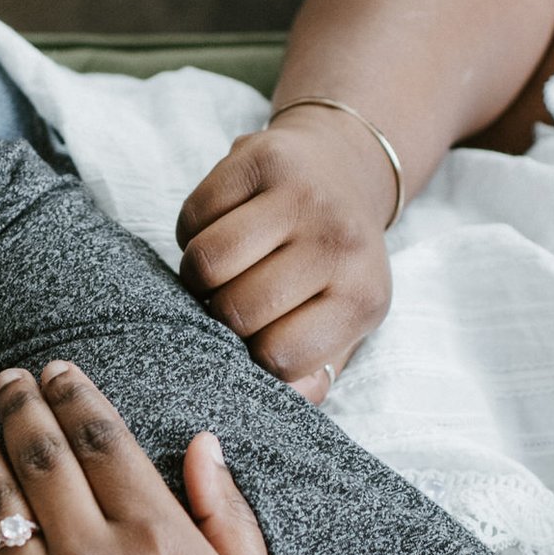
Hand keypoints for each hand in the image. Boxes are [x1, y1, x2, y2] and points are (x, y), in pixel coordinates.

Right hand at [174, 109, 394, 403]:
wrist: (344, 164)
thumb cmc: (332, 261)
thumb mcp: (343, 321)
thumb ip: (314, 371)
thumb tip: (280, 397)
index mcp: (363, 297)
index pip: (279, 358)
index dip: (251, 358)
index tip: (253, 340)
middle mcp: (339, 244)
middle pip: (237, 310)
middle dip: (218, 316)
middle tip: (230, 302)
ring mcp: (302, 196)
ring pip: (207, 262)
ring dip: (196, 276)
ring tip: (221, 272)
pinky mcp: (263, 157)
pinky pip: (193, 216)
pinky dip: (191, 232)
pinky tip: (218, 230)